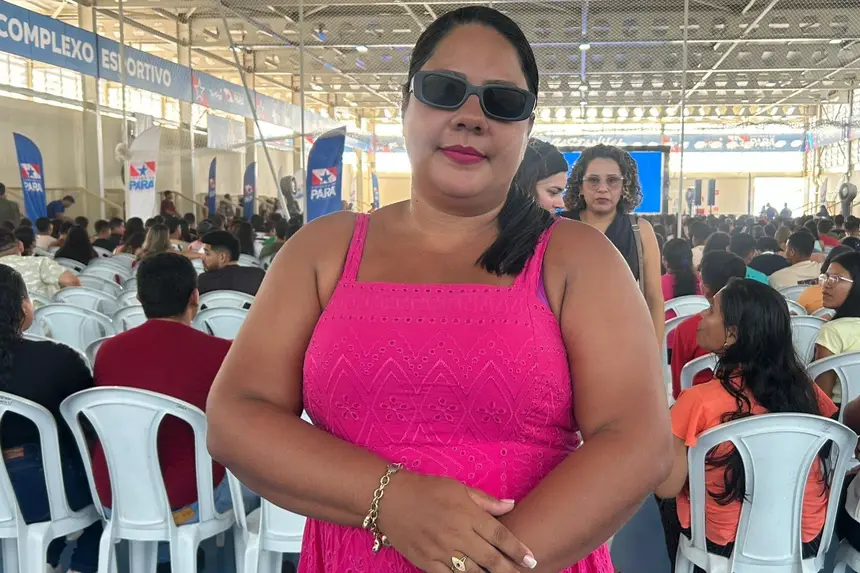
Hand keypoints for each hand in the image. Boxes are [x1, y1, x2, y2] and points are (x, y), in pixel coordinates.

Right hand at [377, 471, 536, 572]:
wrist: (389, 499)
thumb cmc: (427, 489)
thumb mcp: (458, 487)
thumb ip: (485, 501)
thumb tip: (511, 505)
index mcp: (467, 514)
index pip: (499, 535)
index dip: (517, 549)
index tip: (532, 560)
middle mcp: (457, 534)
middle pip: (490, 559)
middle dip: (509, 570)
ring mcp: (441, 551)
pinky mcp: (426, 562)